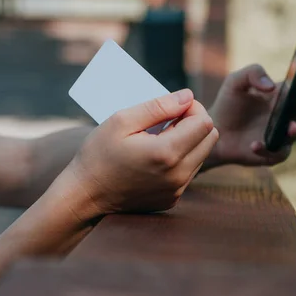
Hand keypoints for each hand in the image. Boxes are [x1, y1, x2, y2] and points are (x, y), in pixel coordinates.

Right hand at [66, 89, 218, 219]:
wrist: (84, 196)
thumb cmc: (98, 154)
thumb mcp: (122, 120)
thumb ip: (158, 106)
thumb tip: (188, 96)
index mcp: (166, 153)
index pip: (204, 122)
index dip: (191, 107)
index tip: (172, 106)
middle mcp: (178, 175)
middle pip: (211, 138)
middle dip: (194, 122)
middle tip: (168, 120)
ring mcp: (176, 190)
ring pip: (202, 155)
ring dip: (188, 141)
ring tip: (160, 137)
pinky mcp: (172, 199)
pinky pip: (189, 172)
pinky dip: (180, 158)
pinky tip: (156, 156)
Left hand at [207, 64, 295, 166]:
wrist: (215, 132)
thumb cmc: (228, 104)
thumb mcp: (235, 82)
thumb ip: (252, 73)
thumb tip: (271, 86)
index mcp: (281, 94)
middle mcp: (286, 114)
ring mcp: (282, 134)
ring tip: (290, 128)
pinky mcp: (273, 153)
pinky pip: (278, 153)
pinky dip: (268, 149)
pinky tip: (254, 145)